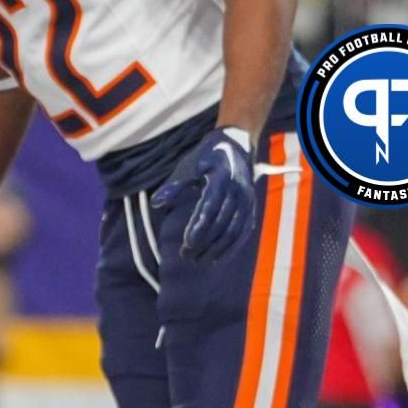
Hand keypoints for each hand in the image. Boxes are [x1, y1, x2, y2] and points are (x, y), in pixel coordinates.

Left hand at [154, 126, 257, 264]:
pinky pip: (243, 231)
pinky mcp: (251, 208)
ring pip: (234, 230)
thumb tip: (156, 203)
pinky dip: (232, 247)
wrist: (236, 145)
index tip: (187, 244)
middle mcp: (238, 189)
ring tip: (198, 261)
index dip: (199, 226)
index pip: (211, 206)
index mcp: (222, 177)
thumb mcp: (188, 166)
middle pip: (222, 222)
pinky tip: (217, 259)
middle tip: (186, 256)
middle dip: (205, 242)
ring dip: (217, 249)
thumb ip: (174, 185)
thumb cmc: (206, 157)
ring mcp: (247, 200)